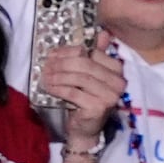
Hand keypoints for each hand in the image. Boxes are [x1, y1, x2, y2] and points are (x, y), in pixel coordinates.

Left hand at [38, 33, 124, 148]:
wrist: (85, 130)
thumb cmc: (84, 100)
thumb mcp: (87, 77)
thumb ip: (92, 56)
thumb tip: (101, 32)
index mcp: (117, 70)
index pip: (92, 53)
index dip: (70, 51)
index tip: (53, 54)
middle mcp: (118, 82)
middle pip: (85, 64)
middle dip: (62, 63)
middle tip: (46, 65)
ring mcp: (110, 95)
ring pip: (79, 78)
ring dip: (58, 76)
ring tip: (45, 76)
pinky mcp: (98, 107)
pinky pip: (74, 93)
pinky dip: (59, 88)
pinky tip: (49, 87)